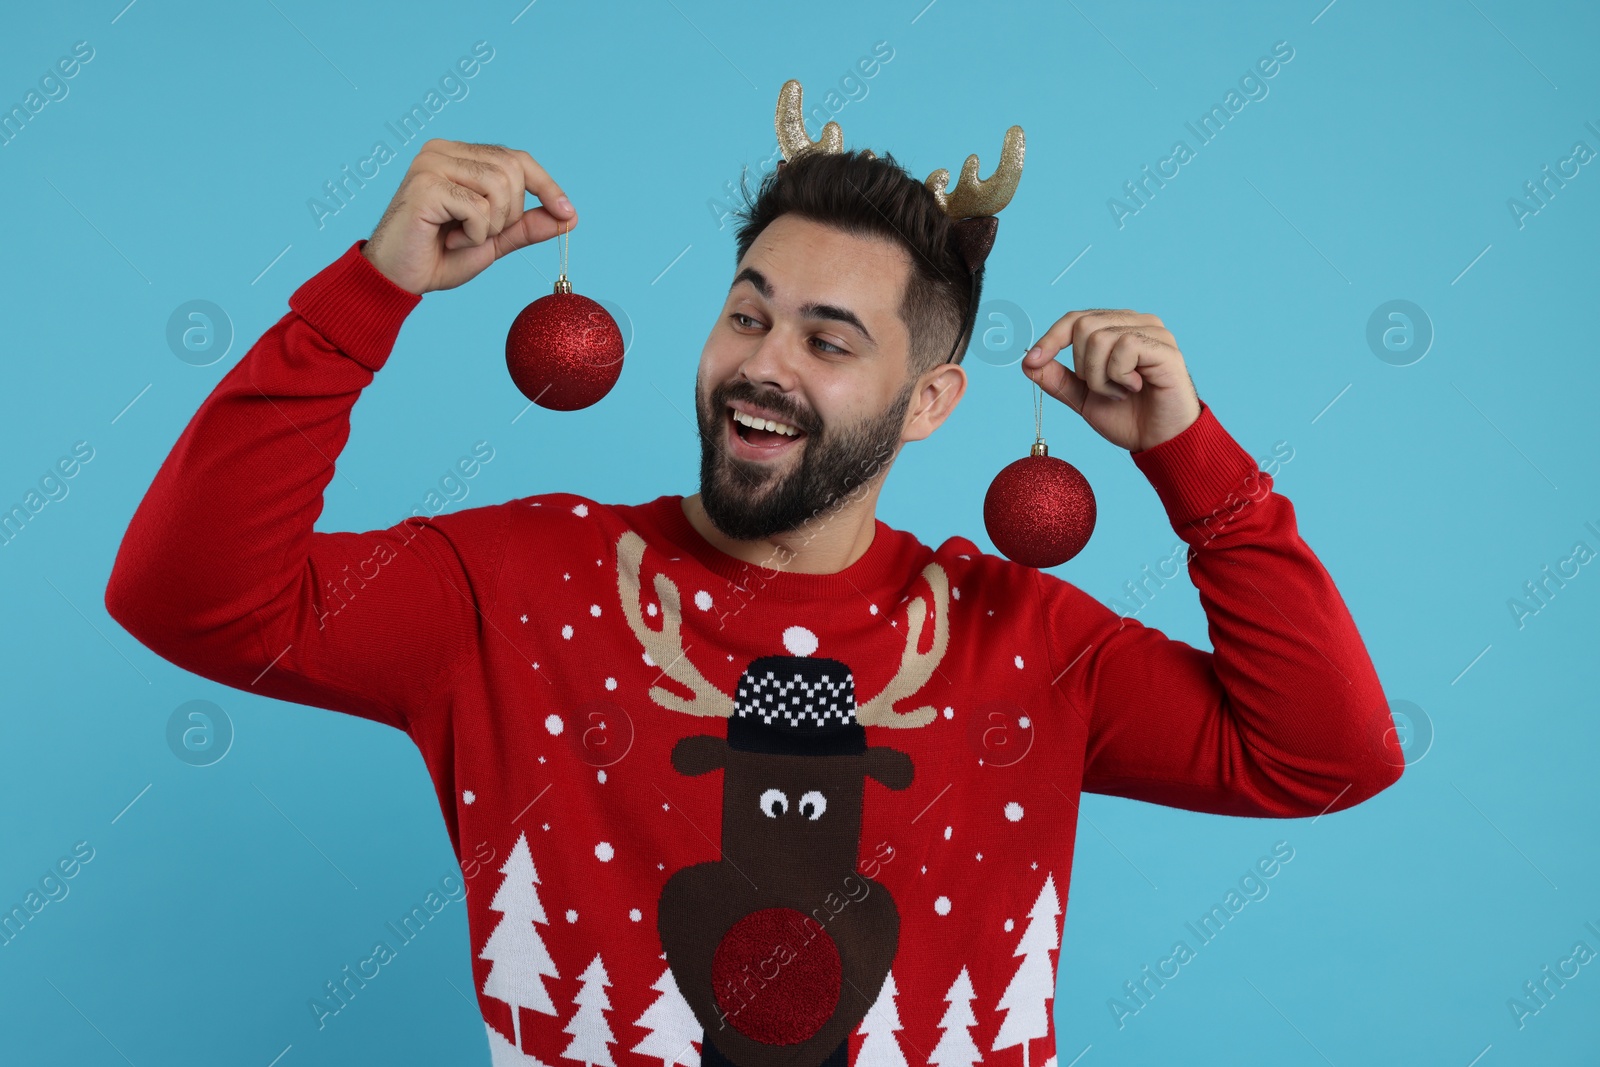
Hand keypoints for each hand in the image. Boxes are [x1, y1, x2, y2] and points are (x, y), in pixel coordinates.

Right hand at [360, 139, 577, 295]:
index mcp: (459, 155)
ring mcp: (431, 163)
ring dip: (491, 225)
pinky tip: (448, 240)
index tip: (568, 213)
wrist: (398, 279)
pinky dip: (474, 234)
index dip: (546, 185)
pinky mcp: (425, 184)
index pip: (516, 158)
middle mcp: (443, 150)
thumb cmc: (439, 257)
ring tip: (462, 237)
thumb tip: (569, 217)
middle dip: (511, 213)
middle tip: (482, 234)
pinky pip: (478, 208)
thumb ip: (525, 226)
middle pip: (513, 170)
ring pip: (499, 186)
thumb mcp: (493, 240)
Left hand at [1020, 309, 1201, 451]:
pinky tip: (1135, 388)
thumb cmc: (1127, 417)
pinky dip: (1119, 376)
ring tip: (1120, 392)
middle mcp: (1135, 322)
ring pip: (1100, 338)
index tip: (1032, 361)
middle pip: (1083, 325)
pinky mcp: (1165, 347)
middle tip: (1104, 389)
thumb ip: (1057, 379)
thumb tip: (1027, 362)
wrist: (1159, 441)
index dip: (1050, 339)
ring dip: (1100, 377)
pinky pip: (1124, 348)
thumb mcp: (1082, 398)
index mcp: (1116, 328)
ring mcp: (1153, 332)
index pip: (1075, 319)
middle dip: (1082, 367)